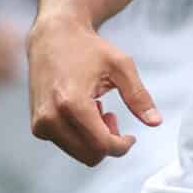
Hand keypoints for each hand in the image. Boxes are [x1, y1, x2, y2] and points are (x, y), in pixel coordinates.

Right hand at [26, 14, 160, 164]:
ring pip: (79, 153)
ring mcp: (40, 123)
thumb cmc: (87, 48)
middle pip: (90, 156)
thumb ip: (139, 96)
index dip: (122, 146)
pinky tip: (82, 111)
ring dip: (94, 139)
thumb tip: (156, 122)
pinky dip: (80, 135)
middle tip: (111, 116)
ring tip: (96, 108)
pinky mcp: (36, 126)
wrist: (53, 36)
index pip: (102, 144)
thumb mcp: (121, 66)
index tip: (131, 137)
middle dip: (108, 143)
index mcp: (71, 103)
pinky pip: (66, 145)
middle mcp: (50, 117)